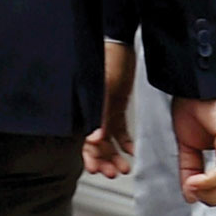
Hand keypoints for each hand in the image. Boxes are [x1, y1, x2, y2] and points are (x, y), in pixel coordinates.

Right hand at [82, 41, 135, 176]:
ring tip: (125, 166)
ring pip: (109, 140)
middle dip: (105, 161)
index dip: (89, 157)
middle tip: (114, 172)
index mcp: (86, 109)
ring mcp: (105, 110)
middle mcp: (94, 113)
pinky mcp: (116, 105)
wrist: (121, 43)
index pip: (84, 140)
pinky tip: (131, 150)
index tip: (96, 170)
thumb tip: (94, 139)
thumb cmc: (107, 59)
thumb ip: (98, 114)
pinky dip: (125, 141)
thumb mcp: (103, 88)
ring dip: (115, 155)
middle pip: (97, 144)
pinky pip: (120, 129)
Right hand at [172, 94, 215, 205]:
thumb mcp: (189, 146)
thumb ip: (191, 171)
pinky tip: (196, 178)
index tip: (196, 193)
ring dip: (213, 192)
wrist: (192, 83)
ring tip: (194, 184)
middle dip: (215, 198)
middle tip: (195, 192)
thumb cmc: (194, 107)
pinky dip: (211, 180)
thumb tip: (191, 195)